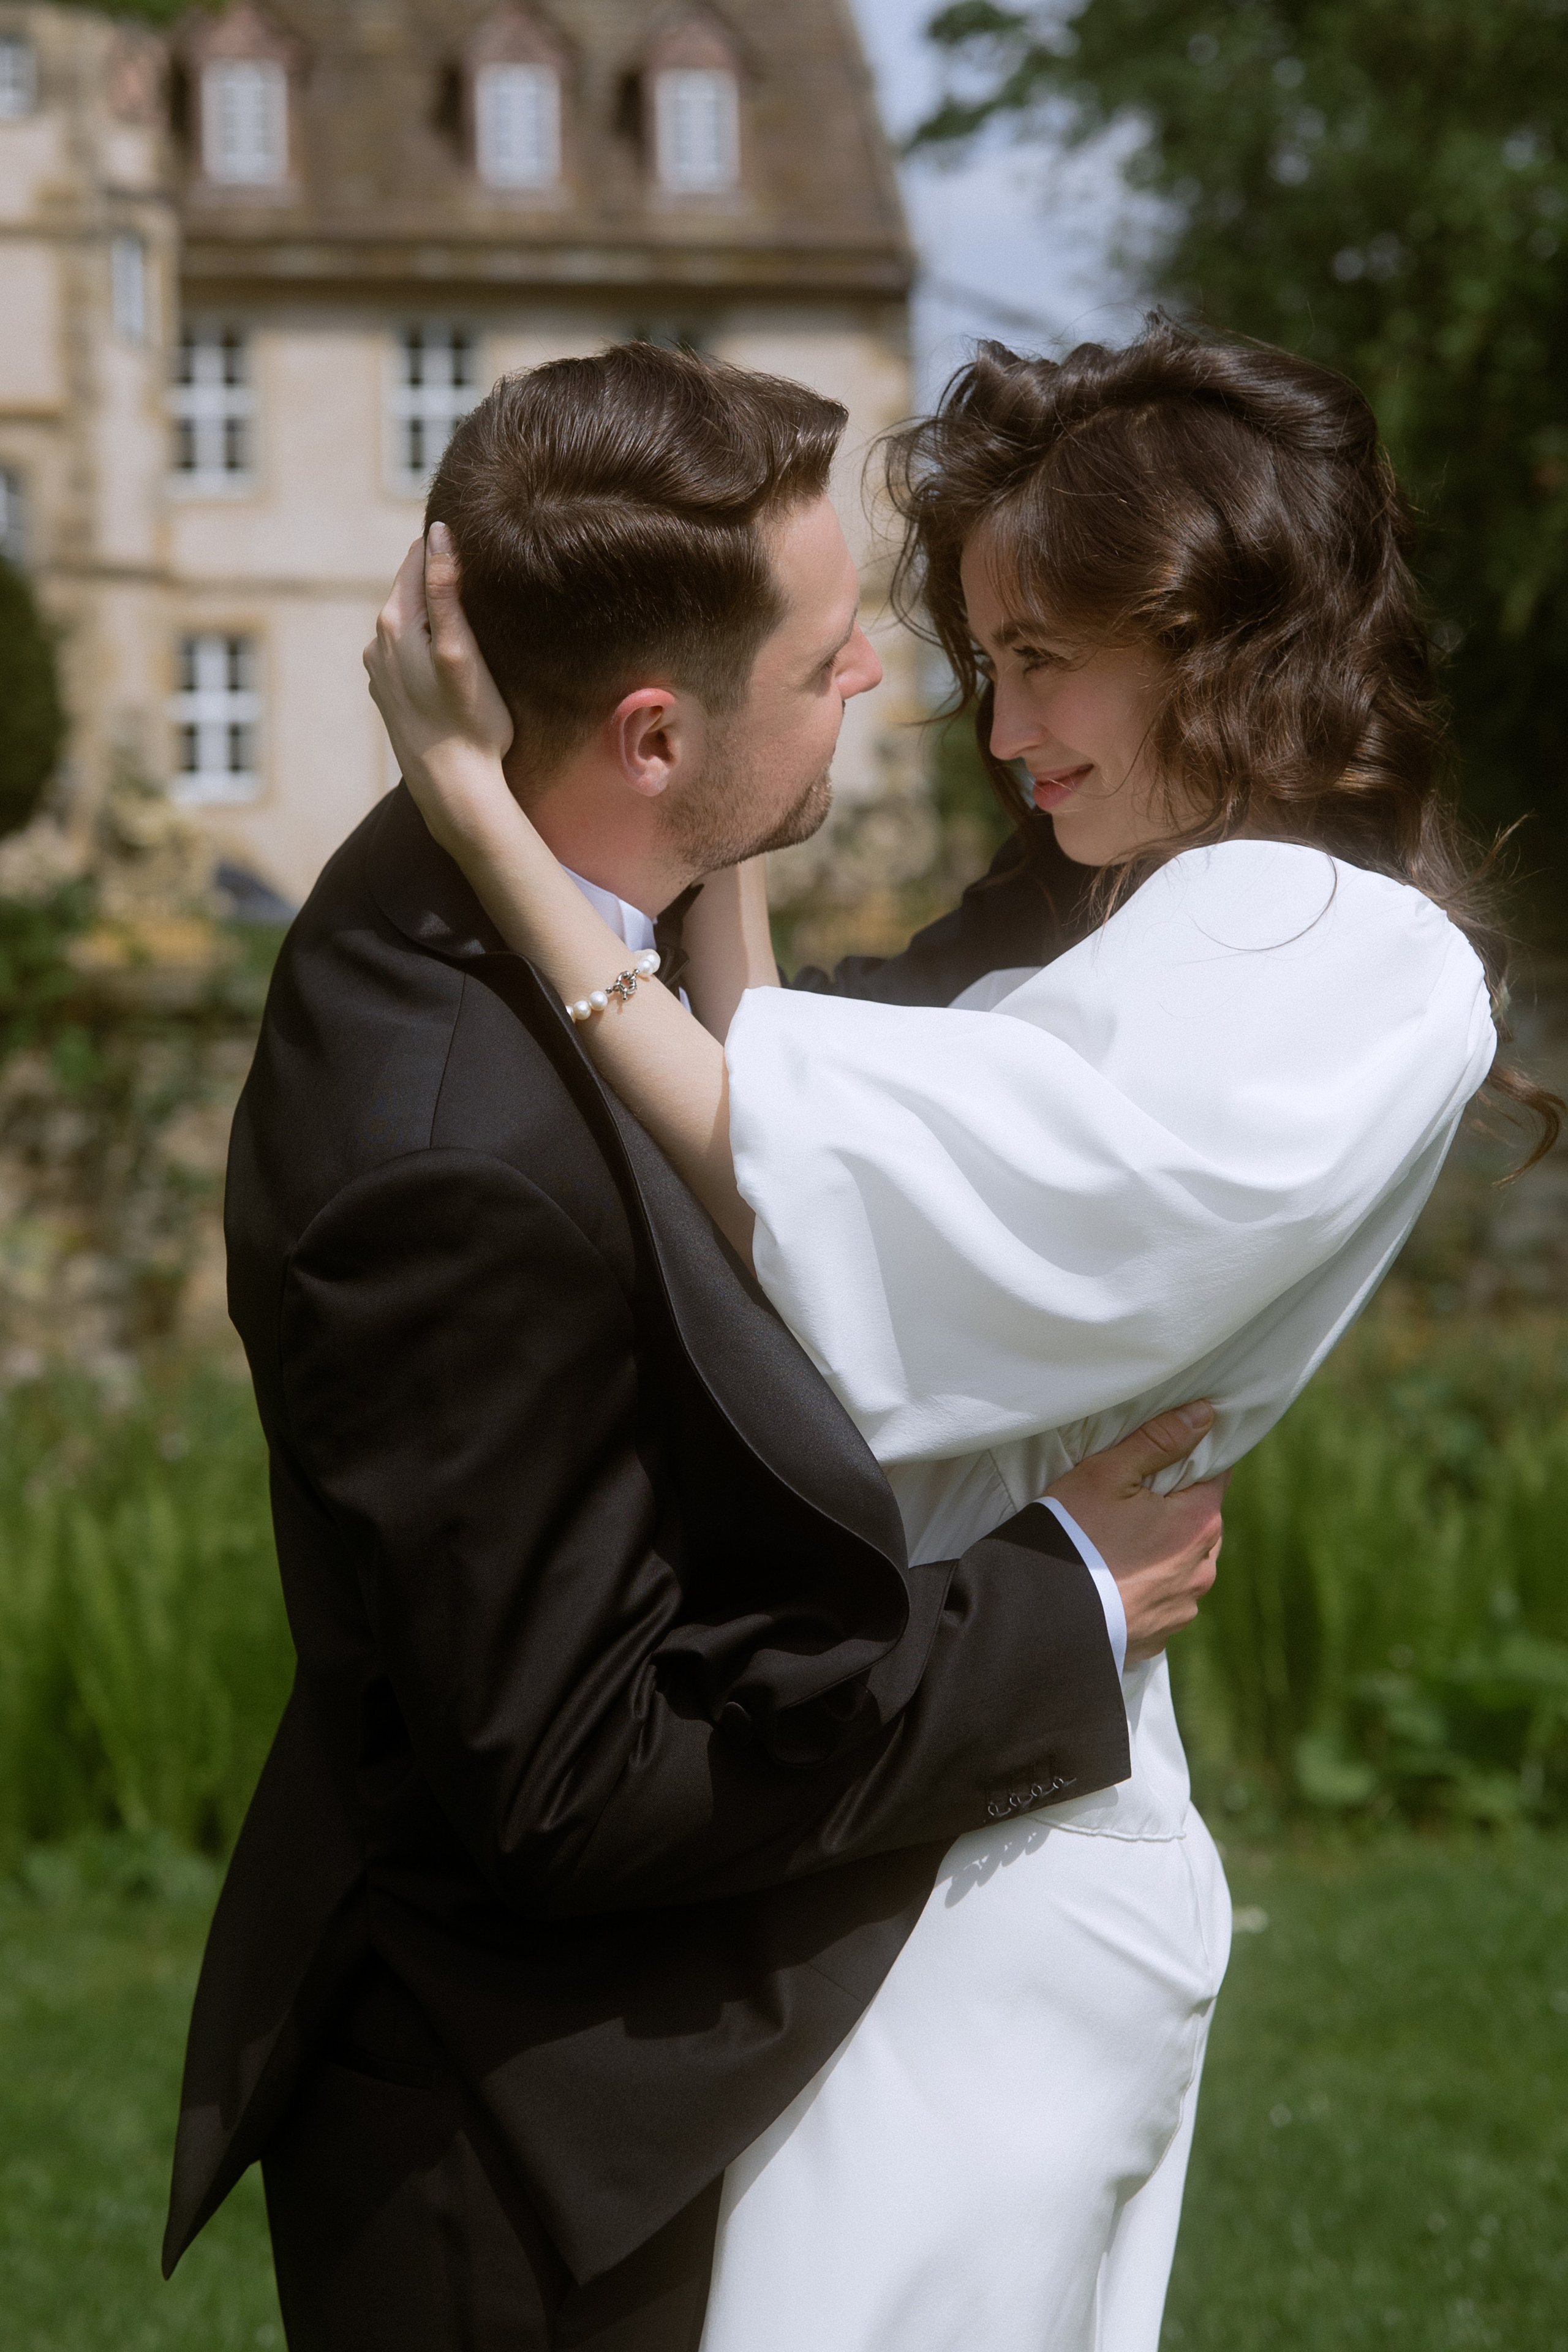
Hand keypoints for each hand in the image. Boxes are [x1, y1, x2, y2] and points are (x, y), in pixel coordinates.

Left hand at [364, 524, 515, 857]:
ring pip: (407, 622)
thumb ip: (445, 590)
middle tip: (474, 559)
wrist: (451, 790)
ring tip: (466, 601)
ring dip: (431, 609)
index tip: (474, 533)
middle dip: (436, 574)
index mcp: (395, 623)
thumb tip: (437, 532)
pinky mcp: (388, 695)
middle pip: (409, 589)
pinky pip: (405, 651)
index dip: (444, 546)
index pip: (417, 560)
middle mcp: (378, 643)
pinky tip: (446, 650)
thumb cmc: (468, 723)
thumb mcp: (461, 650)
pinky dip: (424, 640)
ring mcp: (379, 671)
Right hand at [1046, 1402, 1224, 1663]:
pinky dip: (1146, 1591)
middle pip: (1199, 1524)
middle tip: (1130, 1505)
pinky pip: (1163, 1603)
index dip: (1192, 1464)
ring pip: (1184, 1567)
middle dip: (1175, 1512)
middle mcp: (1202, 1569)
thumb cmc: (1073, 1534)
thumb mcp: (1108, 1474)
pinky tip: (1114, 1584)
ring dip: (1163, 1556)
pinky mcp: (1160, 1636)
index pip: (1215, 1478)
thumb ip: (1159, 1441)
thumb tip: (1204, 1413)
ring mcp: (1182, 1607)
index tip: (1165, 1462)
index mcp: (1198, 1524)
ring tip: (1119, 1550)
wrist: (1041, 1613)